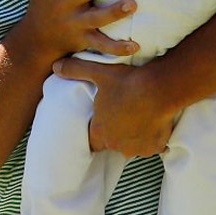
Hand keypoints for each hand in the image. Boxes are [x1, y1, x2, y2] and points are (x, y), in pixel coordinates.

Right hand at [17, 0, 138, 62]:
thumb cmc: (42, 1)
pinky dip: (117, 48)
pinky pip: (101, 45)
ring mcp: (77, 23)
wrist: (36, 38)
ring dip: (114, 12)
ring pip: (97, 18)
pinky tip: (135, 47)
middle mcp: (70, 3)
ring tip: (132, 5)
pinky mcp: (83, 40)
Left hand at [52, 58, 175, 156]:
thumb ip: (75, 70)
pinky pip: (151, 146)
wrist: (160, 88)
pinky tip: (153, 123)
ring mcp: (136, 148)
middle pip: (113, 144)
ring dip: (134, 137)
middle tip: (123, 116)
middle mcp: (116, 144)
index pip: (93, 141)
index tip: (104, 120)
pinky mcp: (155, 148)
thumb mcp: (98, 73)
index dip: (98, 130)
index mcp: (99, 132)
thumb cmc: (127, 82)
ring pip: (132, 146)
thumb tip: (56, 66)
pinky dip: (152, 139)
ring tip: (139, 118)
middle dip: (116, 134)